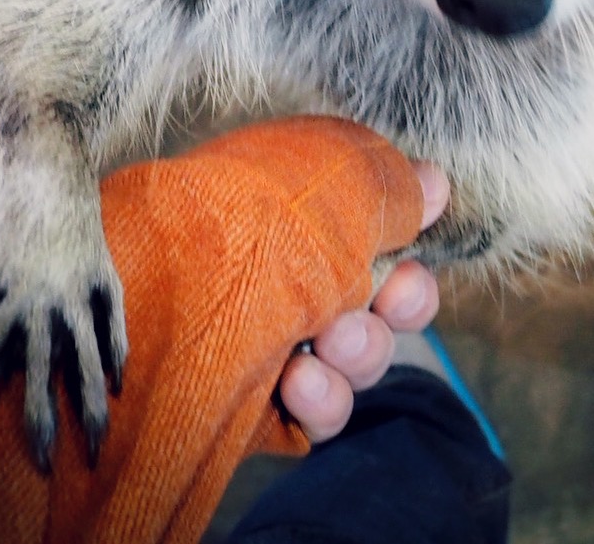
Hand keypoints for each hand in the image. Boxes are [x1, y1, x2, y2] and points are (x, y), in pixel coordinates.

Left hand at [278, 161, 448, 442]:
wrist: (158, 297)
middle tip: (385, 293)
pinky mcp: (258, 402)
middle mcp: (294, 269)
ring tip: (327, 339)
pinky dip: (323, 399)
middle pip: (387, 295)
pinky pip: (320, 412)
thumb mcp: (339, 181)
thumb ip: (396, 186)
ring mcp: (276, 337)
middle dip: (403, 296)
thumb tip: (436, 182)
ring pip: (360, 356)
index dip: (411, 232)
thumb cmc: (255, 222)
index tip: (420, 226)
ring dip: (361, 348)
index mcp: (305, 210)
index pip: (379, 224)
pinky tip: (297, 382)